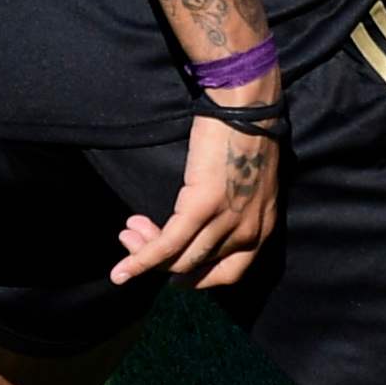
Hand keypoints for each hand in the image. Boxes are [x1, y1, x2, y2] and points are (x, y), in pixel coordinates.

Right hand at [113, 104, 283, 288]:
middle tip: (135, 238)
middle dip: (161, 260)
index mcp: (263, 228)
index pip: (229, 273)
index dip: (196, 276)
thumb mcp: (249, 186)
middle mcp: (250, 232)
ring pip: (179, 259)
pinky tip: (123, 269)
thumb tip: (201, 228)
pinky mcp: (202, 207)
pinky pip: (167, 245)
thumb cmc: (243, 138)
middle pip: (197, 265)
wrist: (245, 108)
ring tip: (127, 233)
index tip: (171, 267)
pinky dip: (142, 260)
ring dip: (145, 253)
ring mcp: (227, 222)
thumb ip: (233, 211)